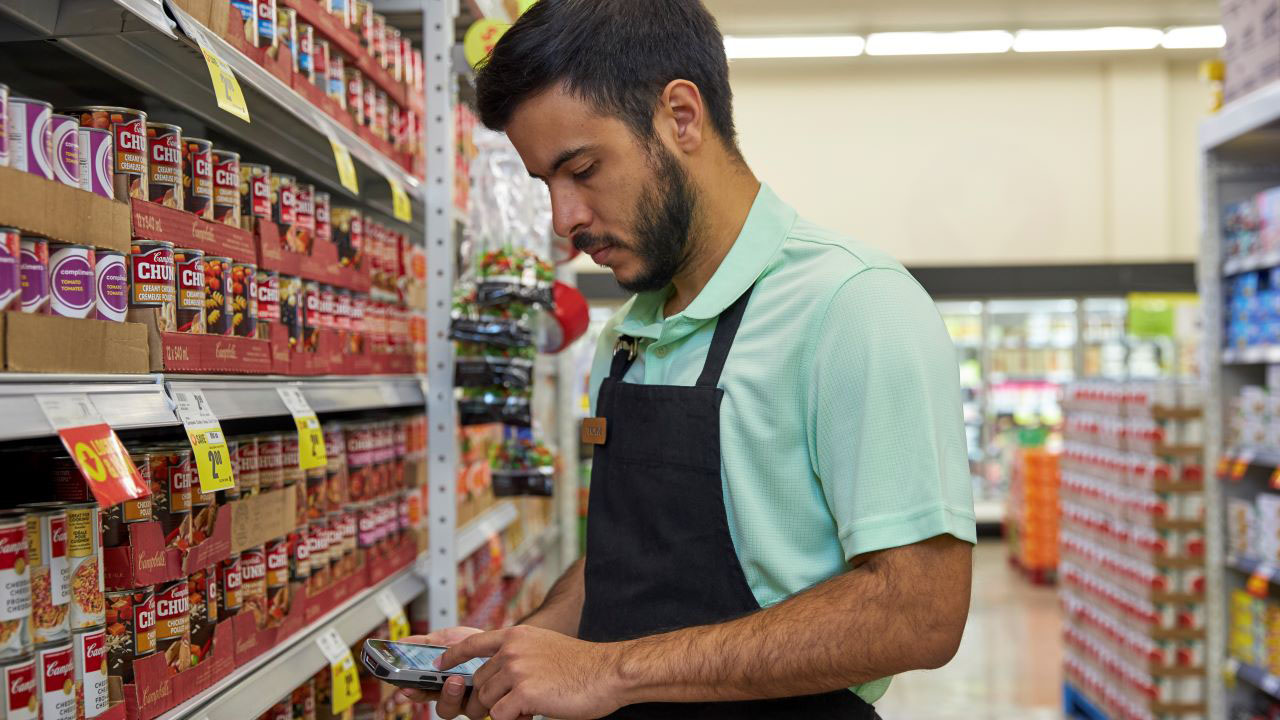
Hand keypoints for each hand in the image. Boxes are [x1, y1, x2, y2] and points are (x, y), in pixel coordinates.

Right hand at [384, 627, 482, 717]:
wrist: (503, 641)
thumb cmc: (475, 642)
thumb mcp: (449, 638)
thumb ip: (427, 642)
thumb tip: (403, 642)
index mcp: (441, 684)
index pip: (424, 694)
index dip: (415, 693)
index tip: (407, 687)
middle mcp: (457, 696)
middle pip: (444, 709)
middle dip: (444, 696)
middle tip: (448, 680)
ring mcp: (474, 701)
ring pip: (463, 710)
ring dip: (457, 696)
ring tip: (460, 680)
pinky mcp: (490, 702)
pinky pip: (482, 707)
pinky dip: (480, 695)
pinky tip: (481, 682)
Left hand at [439, 625, 625, 719]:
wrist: (607, 672)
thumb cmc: (581, 665)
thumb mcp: (544, 646)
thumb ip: (519, 654)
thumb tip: (498, 675)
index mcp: (516, 636)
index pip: (473, 643)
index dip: (454, 655)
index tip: (441, 664)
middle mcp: (512, 650)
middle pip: (480, 682)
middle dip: (493, 698)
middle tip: (517, 703)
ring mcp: (516, 670)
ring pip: (487, 701)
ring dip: (505, 709)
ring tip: (531, 705)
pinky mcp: (523, 693)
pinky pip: (501, 716)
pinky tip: (535, 710)